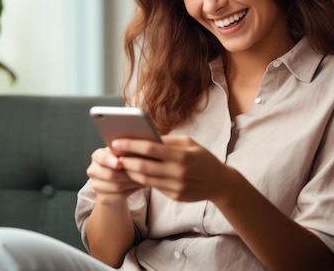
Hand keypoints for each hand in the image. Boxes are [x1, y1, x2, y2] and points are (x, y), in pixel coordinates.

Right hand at [86, 146, 143, 205]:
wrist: (118, 181)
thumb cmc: (123, 162)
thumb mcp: (124, 153)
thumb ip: (127, 151)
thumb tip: (136, 147)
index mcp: (97, 156)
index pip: (101, 158)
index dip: (110, 161)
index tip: (120, 163)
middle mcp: (93, 170)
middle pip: (110, 174)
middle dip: (128, 173)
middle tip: (143, 171)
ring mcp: (96, 185)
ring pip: (117, 186)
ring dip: (133, 182)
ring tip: (145, 178)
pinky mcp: (102, 198)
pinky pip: (119, 196)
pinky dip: (132, 190)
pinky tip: (139, 185)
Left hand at [113, 135, 230, 201]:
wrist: (220, 183)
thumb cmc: (202, 158)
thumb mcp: (189, 143)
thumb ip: (168, 141)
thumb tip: (144, 136)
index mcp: (181, 155)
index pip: (149, 149)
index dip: (130, 145)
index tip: (116, 142)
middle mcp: (178, 172)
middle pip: (143, 167)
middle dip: (125, 160)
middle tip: (113, 154)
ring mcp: (176, 186)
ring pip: (144, 179)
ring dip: (130, 171)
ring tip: (121, 163)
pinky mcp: (175, 196)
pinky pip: (153, 187)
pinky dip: (141, 180)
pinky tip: (134, 173)